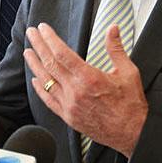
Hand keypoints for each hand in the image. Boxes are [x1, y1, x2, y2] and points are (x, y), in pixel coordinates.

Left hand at [24, 23, 147, 157]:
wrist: (133, 133)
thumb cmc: (131, 105)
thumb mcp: (128, 72)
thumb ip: (116, 48)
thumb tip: (113, 29)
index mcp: (89, 78)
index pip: (62, 53)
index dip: (50, 39)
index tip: (44, 29)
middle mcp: (75, 91)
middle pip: (50, 64)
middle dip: (38, 46)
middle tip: (31, 33)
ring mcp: (69, 104)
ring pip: (45, 81)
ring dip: (35, 65)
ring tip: (28, 52)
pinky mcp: (68, 116)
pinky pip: (48, 100)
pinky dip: (40, 88)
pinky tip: (35, 79)